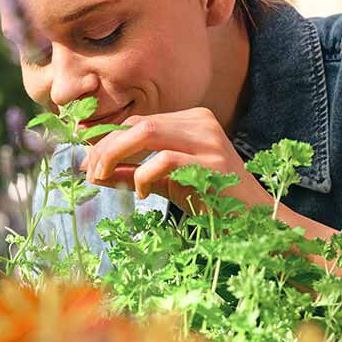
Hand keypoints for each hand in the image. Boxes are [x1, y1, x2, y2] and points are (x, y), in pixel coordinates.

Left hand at [80, 107, 272, 209]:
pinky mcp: (213, 164)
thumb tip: (93, 170)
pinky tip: (142, 194)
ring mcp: (209, 141)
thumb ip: (132, 172)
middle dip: (106, 147)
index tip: (87, 164)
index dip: (107, 141)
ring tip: (103, 178)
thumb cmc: (210, 200)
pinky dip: (143, 176)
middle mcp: (201, 123)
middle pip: (138, 124)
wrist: (254, 220)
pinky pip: (165, 160)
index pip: (138, 122)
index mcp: (191, 121)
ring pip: (147, 133)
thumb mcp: (166, 182)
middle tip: (89, 172)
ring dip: (116, 155)